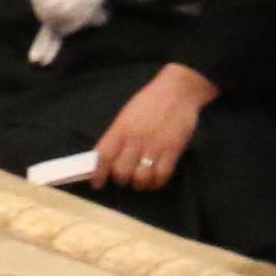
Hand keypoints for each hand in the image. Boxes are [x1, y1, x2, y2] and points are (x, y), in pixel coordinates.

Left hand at [92, 61, 212, 192]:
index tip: (97, 183)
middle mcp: (135, 139)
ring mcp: (155, 145)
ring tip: (140, 181)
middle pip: (121, 171)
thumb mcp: (125, 116)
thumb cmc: (148, 102)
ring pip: (141, 177)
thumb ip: (116, 136)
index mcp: (120, 129)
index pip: (103, 156)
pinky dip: (157, 182)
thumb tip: (106, 158)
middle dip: (121, 179)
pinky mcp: (173, 149)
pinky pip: (162, 174)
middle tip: (124, 178)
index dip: (98, 173)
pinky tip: (154, 180)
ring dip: (139, 183)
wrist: (178, 91)